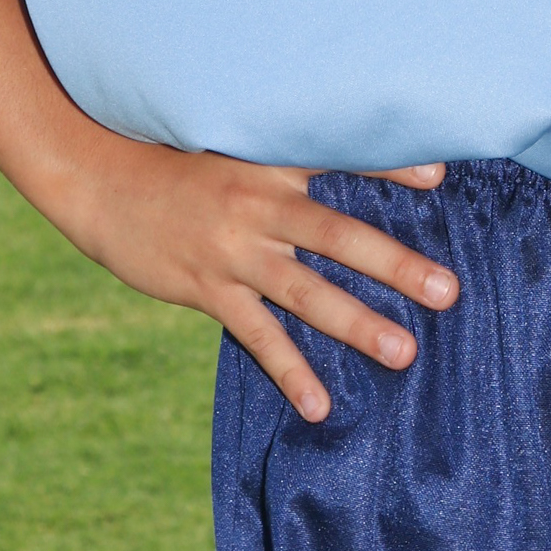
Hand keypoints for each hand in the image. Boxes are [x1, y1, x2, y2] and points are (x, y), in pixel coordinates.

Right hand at [63, 145, 459, 423]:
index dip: (389, 164)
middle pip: (336, 235)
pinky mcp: (206, 288)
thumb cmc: (181, 162)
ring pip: (303, 291)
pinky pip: (256, 335)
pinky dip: (289, 370)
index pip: (340, 157)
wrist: (102, 180)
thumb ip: (291, 159)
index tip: (440, 175)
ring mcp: (232, 250)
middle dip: (394, 264)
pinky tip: (320, 405)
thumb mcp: (238, 146)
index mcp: (271, 161)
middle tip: (447, 291)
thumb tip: (349, 165)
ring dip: (355, 323)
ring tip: (404, 352)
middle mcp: (258, 204)